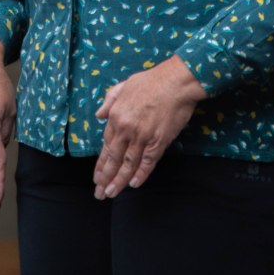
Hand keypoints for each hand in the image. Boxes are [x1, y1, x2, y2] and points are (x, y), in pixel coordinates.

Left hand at [93, 54, 205, 199]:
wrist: (175, 82)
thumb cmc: (151, 80)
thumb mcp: (125, 85)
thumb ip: (110, 99)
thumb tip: (99, 115)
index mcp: (116, 115)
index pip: (106, 144)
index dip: (101, 162)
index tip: (97, 176)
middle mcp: (126, 129)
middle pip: (113, 158)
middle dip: (105, 178)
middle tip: (100, 193)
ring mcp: (141, 137)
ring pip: (127, 164)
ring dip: (119, 181)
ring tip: (111, 194)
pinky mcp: (158, 142)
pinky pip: (147, 163)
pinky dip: (140, 175)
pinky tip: (133, 184)